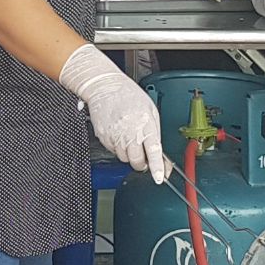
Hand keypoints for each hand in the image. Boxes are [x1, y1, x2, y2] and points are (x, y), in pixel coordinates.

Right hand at [59, 44, 170, 182]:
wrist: (105, 87)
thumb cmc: (129, 96)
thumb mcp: (150, 111)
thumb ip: (155, 134)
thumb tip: (160, 155)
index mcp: (145, 124)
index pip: (153, 151)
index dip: (157, 167)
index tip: (159, 177)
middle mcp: (129, 132)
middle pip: (137, 161)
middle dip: (142, 163)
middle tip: (143, 156)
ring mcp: (115, 136)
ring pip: (124, 158)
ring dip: (129, 154)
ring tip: (129, 138)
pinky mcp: (104, 138)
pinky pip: (113, 151)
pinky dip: (118, 147)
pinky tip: (119, 134)